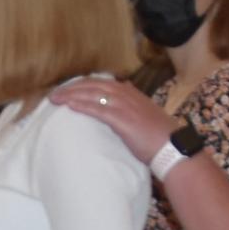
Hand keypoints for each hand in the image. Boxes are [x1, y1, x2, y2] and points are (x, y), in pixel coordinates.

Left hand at [49, 78, 175, 162]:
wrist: (173, 146)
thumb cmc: (160, 136)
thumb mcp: (144, 114)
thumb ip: (131, 106)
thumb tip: (121, 98)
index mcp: (131, 92)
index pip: (101, 83)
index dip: (83, 85)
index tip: (69, 89)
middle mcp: (126, 94)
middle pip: (93, 85)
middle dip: (72, 87)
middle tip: (55, 94)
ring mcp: (124, 105)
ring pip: (92, 94)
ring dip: (71, 94)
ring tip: (55, 98)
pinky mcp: (121, 119)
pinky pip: (97, 109)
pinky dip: (82, 105)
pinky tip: (69, 105)